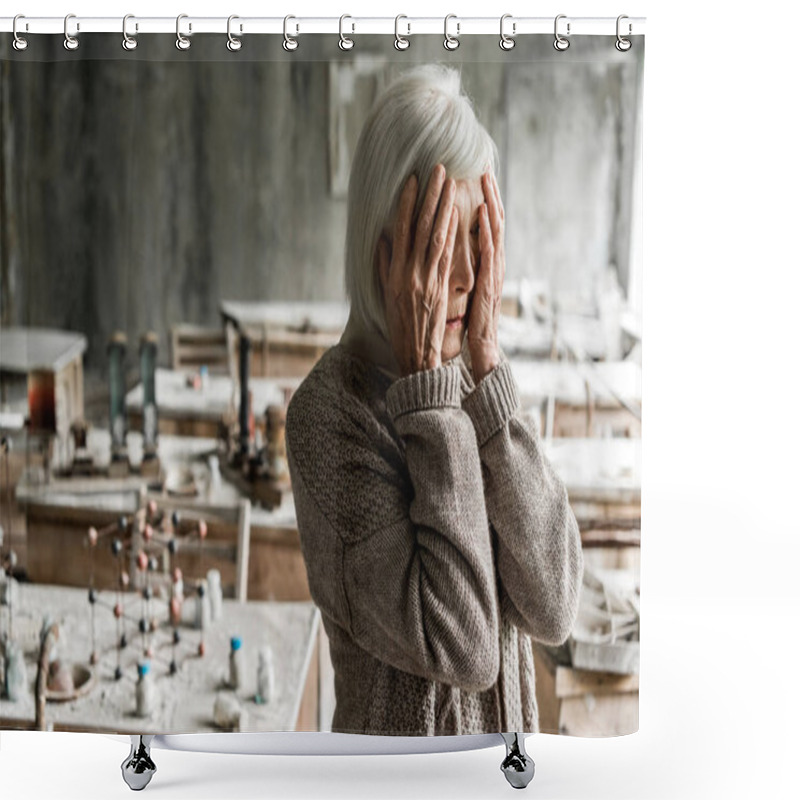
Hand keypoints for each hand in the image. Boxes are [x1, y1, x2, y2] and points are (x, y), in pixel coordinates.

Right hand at [378, 164, 458, 375]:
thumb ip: (385, 266)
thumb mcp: (386, 295)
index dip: (408, 204)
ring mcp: (426, 280)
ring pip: (435, 237)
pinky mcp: (441, 289)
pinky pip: (446, 256)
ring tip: (450, 184)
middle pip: (421, 228)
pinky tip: (456, 215)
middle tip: (439, 170)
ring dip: (444, 207)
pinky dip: (451, 233)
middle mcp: (409, 273)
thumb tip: (385, 240)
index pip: (401, 231)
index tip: (413, 180)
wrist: (415, 354)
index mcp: (394, 273)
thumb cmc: (400, 326)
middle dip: (431, 196)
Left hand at [467, 171, 505, 382]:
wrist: (483, 351)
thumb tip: (440, 254)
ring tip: (486, 179)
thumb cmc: (470, 324)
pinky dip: (487, 232)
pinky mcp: (490, 285)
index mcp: (483, 265)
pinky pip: (490, 254)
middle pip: (492, 222)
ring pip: (494, 232)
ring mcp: (493, 274)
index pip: (482, 227)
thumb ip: (454, 271)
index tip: (472, 180)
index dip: (479, 203)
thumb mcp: (460, 294)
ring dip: (490, 203)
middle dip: (489, 194)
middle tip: (484, 167)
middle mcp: (491, 265)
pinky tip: (483, 213)